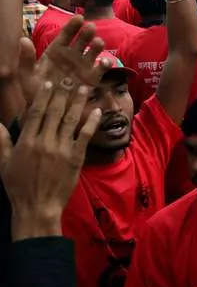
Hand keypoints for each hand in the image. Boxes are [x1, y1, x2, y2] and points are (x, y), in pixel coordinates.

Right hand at [0, 77, 101, 239]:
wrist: (38, 207)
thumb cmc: (18, 187)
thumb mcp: (3, 164)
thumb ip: (2, 142)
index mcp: (27, 142)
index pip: (36, 113)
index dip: (43, 97)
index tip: (49, 84)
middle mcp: (45, 142)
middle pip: (55, 112)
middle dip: (63, 94)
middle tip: (69, 79)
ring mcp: (62, 149)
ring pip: (71, 120)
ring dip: (78, 103)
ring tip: (84, 88)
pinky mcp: (76, 158)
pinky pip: (85, 136)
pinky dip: (91, 122)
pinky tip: (97, 111)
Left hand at [21, 17, 110, 108]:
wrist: (46, 110)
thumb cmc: (35, 91)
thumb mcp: (27, 75)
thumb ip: (25, 59)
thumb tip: (22, 39)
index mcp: (56, 52)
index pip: (65, 36)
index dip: (72, 27)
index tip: (79, 18)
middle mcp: (72, 56)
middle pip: (82, 41)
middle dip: (87, 33)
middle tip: (91, 28)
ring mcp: (83, 66)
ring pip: (93, 52)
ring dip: (97, 47)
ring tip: (99, 43)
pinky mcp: (92, 78)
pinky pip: (100, 69)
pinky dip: (104, 65)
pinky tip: (104, 62)